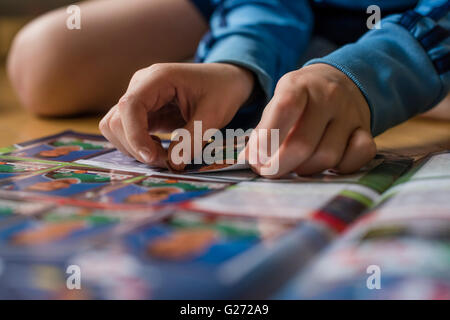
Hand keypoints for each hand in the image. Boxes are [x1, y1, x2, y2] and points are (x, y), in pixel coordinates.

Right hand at [99, 63, 253, 167]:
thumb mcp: (214, 115)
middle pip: (116, 121)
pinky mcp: (143, 112)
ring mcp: (139, 99)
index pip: (130, 106)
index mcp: (157, 78)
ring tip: (164, 156)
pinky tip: (160, 149)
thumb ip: (193, 139)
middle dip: (136, 147)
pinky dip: (139, 147)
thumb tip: (174, 165)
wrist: (226, 81)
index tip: (152, 157)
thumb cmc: (221, 90)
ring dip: (135, 149)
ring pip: (116, 128)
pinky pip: (127, 133)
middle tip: (167, 161)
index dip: (135, 135)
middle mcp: (140, 86)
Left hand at [241, 63, 375, 177]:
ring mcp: (350, 113)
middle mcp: (328, 96)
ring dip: (307, 170)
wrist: (339, 80)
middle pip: (304, 143)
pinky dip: (341, 168)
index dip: (268, 139)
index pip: (285, 109)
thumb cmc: (300, 100)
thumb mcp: (277, 103)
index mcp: (299, 86)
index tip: (257, 160)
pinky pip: (358, 156)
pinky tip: (327, 166)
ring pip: (328, 155)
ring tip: (296, 166)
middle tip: (269, 172)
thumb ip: (263, 131)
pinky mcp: (366, 128)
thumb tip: (250, 160)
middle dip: (281, 165)